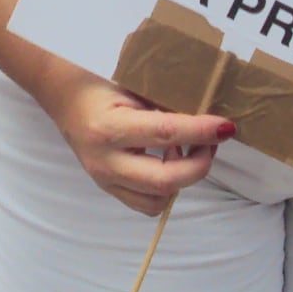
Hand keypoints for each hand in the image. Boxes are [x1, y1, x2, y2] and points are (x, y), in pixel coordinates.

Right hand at [46, 67, 231, 215]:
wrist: (65, 100)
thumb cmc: (102, 88)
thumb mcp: (133, 89)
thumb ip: (166, 107)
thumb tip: (207, 121)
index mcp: (110, 128)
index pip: (166, 134)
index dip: (201, 132)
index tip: (226, 127)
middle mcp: (106, 161)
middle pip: (165, 180)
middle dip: (200, 164)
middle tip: (211, 142)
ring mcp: (105, 180)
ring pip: (159, 199)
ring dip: (182, 178)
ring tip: (184, 151)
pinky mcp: (108, 189)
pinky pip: (147, 203)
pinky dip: (166, 188)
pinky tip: (166, 163)